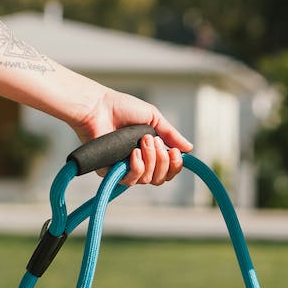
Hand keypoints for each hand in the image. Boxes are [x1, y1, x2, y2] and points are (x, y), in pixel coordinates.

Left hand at [72, 89, 194, 185]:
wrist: (99, 107)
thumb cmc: (122, 108)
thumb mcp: (154, 118)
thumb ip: (171, 134)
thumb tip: (189, 149)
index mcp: (150, 152)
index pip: (168, 170)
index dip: (175, 165)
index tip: (174, 152)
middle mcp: (139, 163)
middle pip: (160, 178)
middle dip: (162, 160)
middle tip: (153, 141)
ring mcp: (125, 169)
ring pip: (148, 179)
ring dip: (150, 160)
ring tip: (143, 141)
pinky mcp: (111, 173)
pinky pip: (130, 181)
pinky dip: (137, 167)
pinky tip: (134, 153)